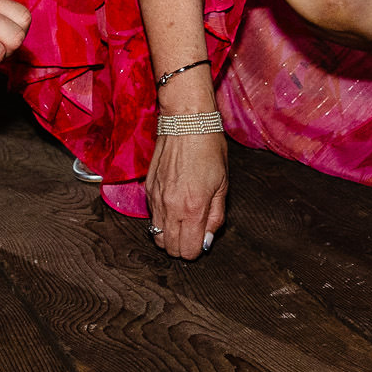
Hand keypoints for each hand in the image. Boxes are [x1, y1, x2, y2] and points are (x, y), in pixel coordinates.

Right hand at [144, 123, 227, 260]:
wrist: (186, 120)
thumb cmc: (208, 147)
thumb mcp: (223, 184)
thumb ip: (215, 216)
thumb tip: (206, 240)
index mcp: (193, 207)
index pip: (188, 251)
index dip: (196, 249)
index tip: (202, 239)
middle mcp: (171, 206)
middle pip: (170, 248)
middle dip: (182, 246)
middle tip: (193, 232)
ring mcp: (156, 198)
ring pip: (156, 235)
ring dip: (169, 235)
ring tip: (182, 222)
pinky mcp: (148, 188)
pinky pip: (152, 216)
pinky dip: (162, 218)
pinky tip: (173, 205)